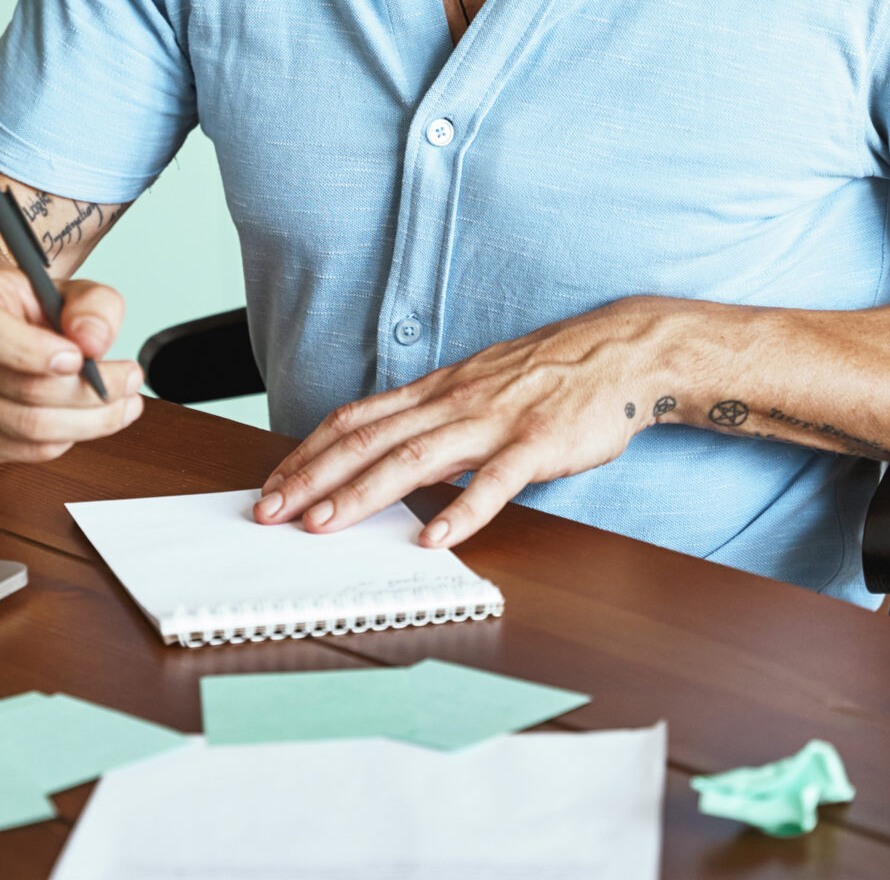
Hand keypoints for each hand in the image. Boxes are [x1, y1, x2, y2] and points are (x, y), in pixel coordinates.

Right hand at [0, 264, 142, 460]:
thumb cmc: (15, 305)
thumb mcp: (59, 285)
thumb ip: (92, 304)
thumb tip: (95, 342)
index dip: (36, 351)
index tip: (80, 357)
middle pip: (25, 391)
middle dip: (92, 392)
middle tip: (131, 379)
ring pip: (30, 430)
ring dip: (90, 422)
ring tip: (124, 403)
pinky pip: (24, 452)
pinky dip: (65, 438)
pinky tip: (85, 418)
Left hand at [254, 302, 672, 548]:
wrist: (618, 351)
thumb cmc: (547, 374)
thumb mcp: (476, 385)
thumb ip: (433, 416)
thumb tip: (387, 449)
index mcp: (435, 391)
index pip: (355, 420)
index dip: (309, 451)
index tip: (273, 484)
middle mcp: (453, 402)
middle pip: (369, 440)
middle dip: (313, 477)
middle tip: (271, 511)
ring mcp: (493, 422)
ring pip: (414, 459)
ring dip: (363, 494)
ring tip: (323, 525)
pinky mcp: (536, 444)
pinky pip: (493, 481)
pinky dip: (460, 510)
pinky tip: (432, 538)